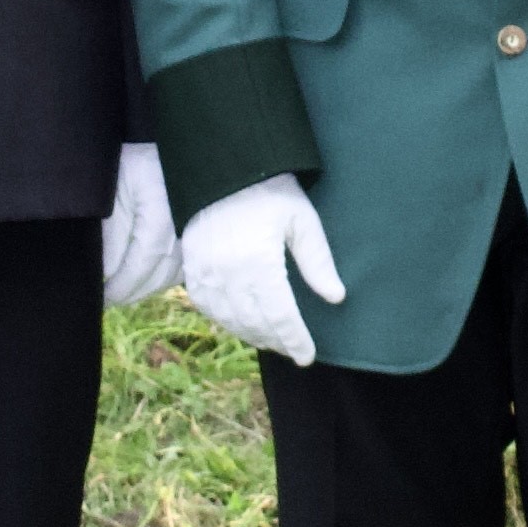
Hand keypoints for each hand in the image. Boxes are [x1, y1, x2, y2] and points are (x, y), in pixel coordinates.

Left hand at [96, 141, 183, 312]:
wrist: (177, 140)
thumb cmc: (140, 160)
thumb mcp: (116, 192)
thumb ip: (110, 236)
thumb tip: (103, 273)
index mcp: (160, 222)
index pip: (138, 269)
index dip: (119, 288)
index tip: (103, 297)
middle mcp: (183, 232)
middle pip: (156, 278)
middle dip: (130, 292)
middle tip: (108, 297)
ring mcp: (195, 233)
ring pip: (171, 275)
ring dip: (147, 286)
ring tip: (124, 289)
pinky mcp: (200, 232)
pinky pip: (183, 265)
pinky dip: (163, 275)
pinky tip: (147, 275)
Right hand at [179, 175, 347, 368]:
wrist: (223, 170)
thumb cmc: (269, 191)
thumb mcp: (302, 220)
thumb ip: (317, 261)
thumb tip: (336, 297)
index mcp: (258, 261)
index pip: (279, 315)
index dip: (295, 340)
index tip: (308, 356)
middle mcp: (227, 272)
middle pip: (255, 322)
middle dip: (277, 342)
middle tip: (295, 351)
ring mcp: (205, 272)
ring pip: (230, 320)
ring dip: (253, 336)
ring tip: (273, 342)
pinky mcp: (191, 269)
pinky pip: (208, 308)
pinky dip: (226, 322)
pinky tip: (242, 325)